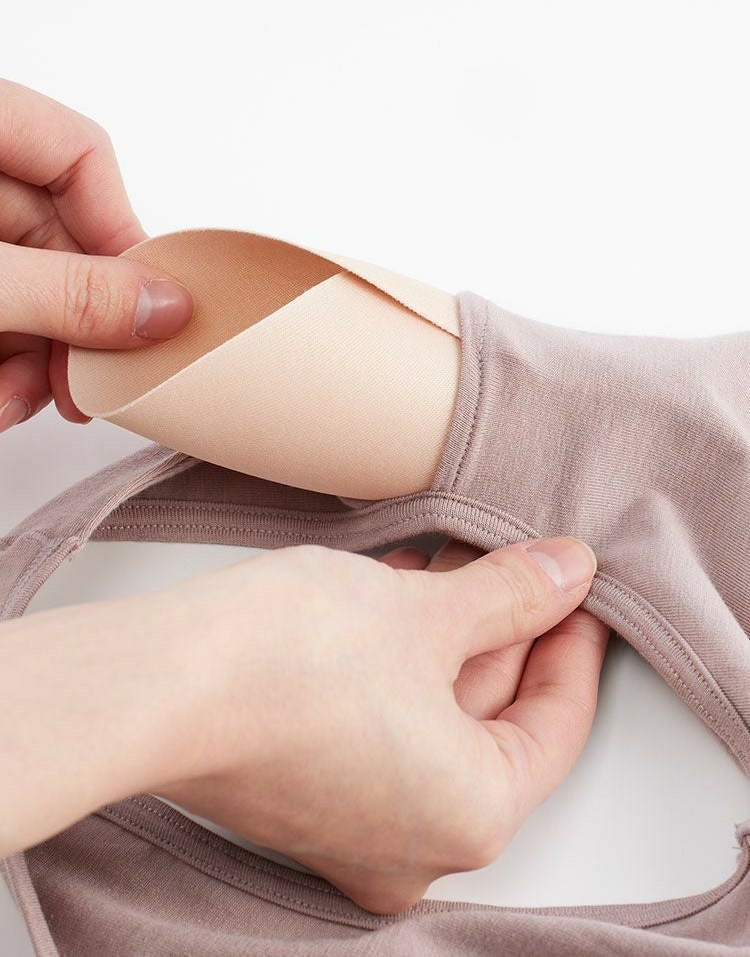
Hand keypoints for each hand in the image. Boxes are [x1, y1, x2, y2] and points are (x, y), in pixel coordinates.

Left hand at [0, 79, 192, 430]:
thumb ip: (68, 293)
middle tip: (91, 386)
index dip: (121, 232)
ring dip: (34, 362)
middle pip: (58, 242)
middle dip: (73, 328)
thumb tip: (163, 310)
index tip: (145, 305)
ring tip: (18, 405)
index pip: (78, 154)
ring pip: (27, 291)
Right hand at [0, 536, 606, 912]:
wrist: (153, 686)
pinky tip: (398, 597)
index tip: (576, 586)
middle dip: (503, 628)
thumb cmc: (283, 662)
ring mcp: (356, 830)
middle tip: (511, 558)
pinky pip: (384, 727)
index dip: (571, 639)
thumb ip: (511, 596)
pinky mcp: (308, 798)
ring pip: (433, 717)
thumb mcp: (423, 610)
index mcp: (469, 816)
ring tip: (450, 560)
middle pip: (489, 719)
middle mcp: (416, 846)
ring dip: (447, 636)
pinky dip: (401, 664)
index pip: (556, 722)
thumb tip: (570, 574)